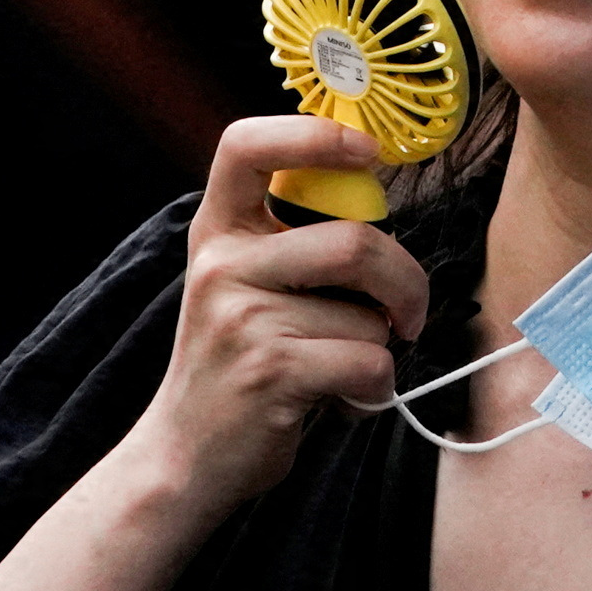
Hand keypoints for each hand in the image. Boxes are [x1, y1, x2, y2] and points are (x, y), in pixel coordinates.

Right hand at [131, 120, 434, 520]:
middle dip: (406, 283)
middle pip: (354, 242)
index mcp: (218, 231)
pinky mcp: (269, 371)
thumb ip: (290, 242)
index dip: (314, 133)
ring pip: (369, 316)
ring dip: (381, 350)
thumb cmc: (237, 365)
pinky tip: (341, 400)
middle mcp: (223, 264)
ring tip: (343, 369)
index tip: (367, 152)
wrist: (183, 457)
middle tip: (408, 315)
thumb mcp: (241, 285)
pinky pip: (369, 364)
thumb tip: (377, 203)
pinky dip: (375, 390)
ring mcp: (241, 317)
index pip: (246, 145)